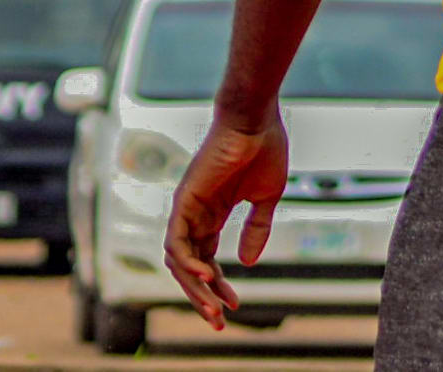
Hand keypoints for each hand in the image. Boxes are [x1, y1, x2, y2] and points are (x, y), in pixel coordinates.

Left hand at [163, 112, 289, 329]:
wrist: (256, 119)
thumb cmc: (264, 148)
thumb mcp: (266, 198)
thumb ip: (257, 230)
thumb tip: (249, 263)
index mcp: (213, 214)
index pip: (206, 260)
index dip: (217, 286)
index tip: (234, 306)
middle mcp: (195, 213)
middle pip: (188, 266)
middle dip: (202, 297)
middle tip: (218, 323)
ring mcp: (188, 206)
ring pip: (179, 259)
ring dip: (194, 287)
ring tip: (213, 309)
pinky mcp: (185, 199)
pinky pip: (176, 240)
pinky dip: (187, 261)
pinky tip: (206, 276)